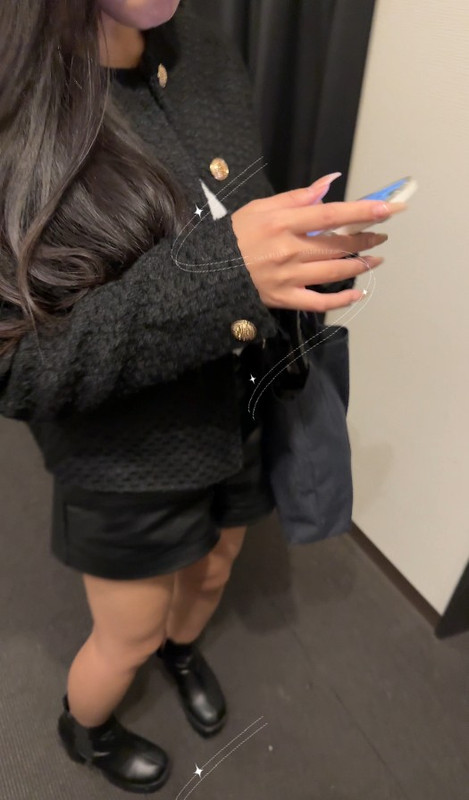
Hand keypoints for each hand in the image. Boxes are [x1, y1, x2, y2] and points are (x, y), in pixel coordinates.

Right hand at [231, 176, 406, 311]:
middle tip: (382, 233)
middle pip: (338, 244)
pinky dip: (342, 299)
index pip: (331, 215)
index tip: (387, 208)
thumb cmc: (234, 236)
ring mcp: (288, 277)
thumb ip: (297, 197)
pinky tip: (358, 293)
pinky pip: (320, 302)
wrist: (207, 272)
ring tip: (376, 258)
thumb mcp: (259, 207)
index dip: (362, 212)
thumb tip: (329, 183)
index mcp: (282, 223)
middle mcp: (289, 250)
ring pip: (335, 271)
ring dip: (361, 264)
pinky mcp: (284, 299)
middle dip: (366, 238)